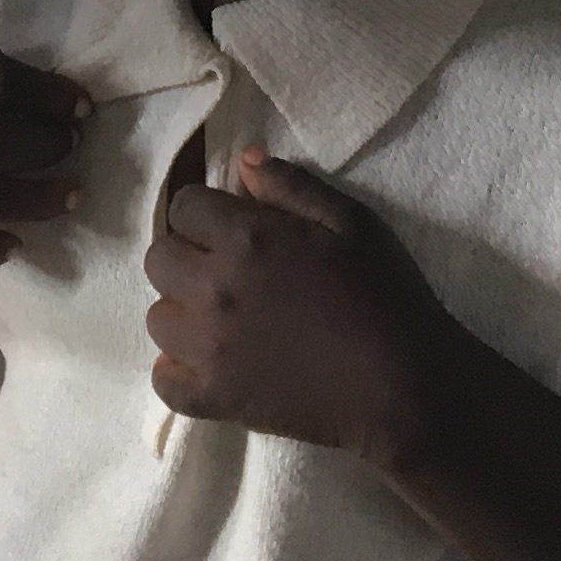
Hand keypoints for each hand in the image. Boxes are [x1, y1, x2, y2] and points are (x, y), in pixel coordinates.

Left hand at [144, 147, 456, 459]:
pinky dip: (178, 372)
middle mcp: (215, 289)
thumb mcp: (352, 222)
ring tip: (220, 320)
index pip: (183, 207)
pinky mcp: (215, 399)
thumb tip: (243, 161)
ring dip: (182, 313)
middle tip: (223, 270)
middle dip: (186, 255)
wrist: (403, 385)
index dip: (205, 212)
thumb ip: (292, 186)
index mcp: (246, 238)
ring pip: (157, 319)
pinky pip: (163, 383)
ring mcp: (209, 349)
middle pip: (159, 259)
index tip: (228, 227)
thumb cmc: (385, 295)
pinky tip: (209, 364)